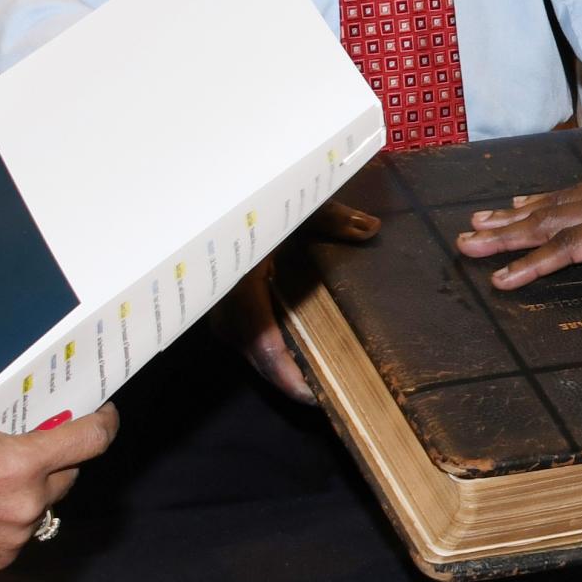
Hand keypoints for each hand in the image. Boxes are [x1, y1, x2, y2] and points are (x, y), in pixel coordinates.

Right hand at [0, 401, 115, 581]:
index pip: (89, 442)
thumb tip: (28, 427)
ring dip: (31, 489)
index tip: (103, 415)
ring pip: (43, 505)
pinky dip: (10, 514)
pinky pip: (20, 531)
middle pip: (68, 475)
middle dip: (58, 458)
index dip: (103, 423)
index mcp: (20, 465)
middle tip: (38, 442)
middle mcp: (26, 505)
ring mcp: (15, 538)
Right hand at [235, 194, 384, 409]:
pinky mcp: (214, 293)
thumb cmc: (253, 194)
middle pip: (251, 349)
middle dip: (282, 375)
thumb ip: (331, 218)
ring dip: (271, 359)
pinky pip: (237, 326)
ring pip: (240, 341)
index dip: (284, 375)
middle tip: (321, 394)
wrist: (211, 185)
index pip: (261, 341)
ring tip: (309, 377)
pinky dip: (261, 340)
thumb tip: (371, 229)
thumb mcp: (293, 203)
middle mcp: (222, 296)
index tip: (311, 396)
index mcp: (241, 279)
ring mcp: (214, 297)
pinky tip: (288, 345)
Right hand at [454, 152, 581, 336]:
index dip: (535, 263)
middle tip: (464, 242)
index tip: (502, 279)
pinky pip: (576, 192)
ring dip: (518, 213)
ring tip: (479, 221)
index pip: (574, 245)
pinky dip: (546, 199)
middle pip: (553, 218)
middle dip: (507, 233)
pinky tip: (528, 202)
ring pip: (560, 201)